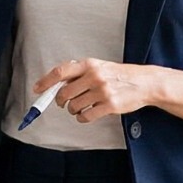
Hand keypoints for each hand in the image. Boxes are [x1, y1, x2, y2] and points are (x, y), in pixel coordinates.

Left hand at [35, 59, 156, 123]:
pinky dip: (82, 118)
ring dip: (73, 110)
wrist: (145, 83)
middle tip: (62, 103)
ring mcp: (102, 91)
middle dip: (59, 101)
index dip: (45, 82)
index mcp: (89, 64)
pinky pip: (86, 116)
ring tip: (81, 108)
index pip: (60, 72)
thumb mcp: (99, 66)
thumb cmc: (120, 75)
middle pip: (64, 93)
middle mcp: (94, 76)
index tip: (37, 89)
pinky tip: (87, 114)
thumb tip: (56, 84)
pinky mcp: (109, 106)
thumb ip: (80, 73)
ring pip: (74, 106)